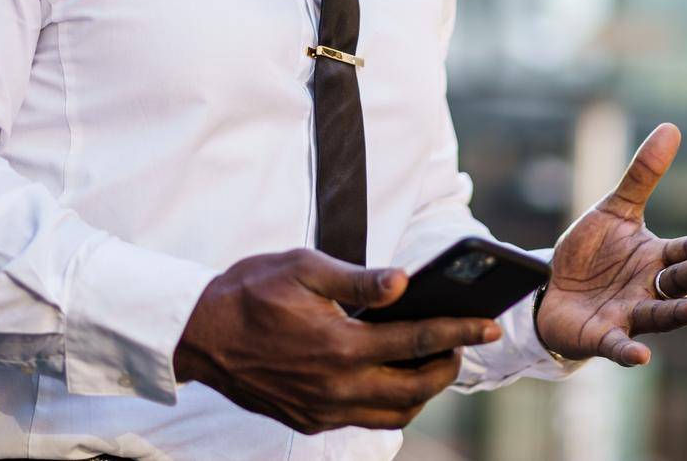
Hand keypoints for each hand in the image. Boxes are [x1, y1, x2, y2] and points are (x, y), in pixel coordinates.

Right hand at [173, 248, 501, 433]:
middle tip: (462, 344)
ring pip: (392, 415)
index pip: (416, 341)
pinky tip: (388, 374)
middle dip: (448, 368)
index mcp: (339, 345)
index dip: (459, 333)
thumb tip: (404, 282)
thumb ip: (357, 278)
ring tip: (430, 360)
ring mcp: (321, 409)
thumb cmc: (248, 291)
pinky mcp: (306, 420)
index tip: (490, 325)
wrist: (196, 333)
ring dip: (420, 392)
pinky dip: (387, 403)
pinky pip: (361, 419)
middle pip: (415, 390)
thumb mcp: (302, 267)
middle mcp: (335, 386)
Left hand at [536, 122, 686, 365]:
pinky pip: (619, 346)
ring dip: (681, 315)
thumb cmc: (592, 253)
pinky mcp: (603, 337)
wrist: (551, 289)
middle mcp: (650, 289)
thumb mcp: (615, 209)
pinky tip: (641, 357)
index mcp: (657, 258)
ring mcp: (629, 315)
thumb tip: (671, 127)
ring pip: (660, 316)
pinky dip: (629, 352)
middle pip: (682, 282)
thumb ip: (642, 176)